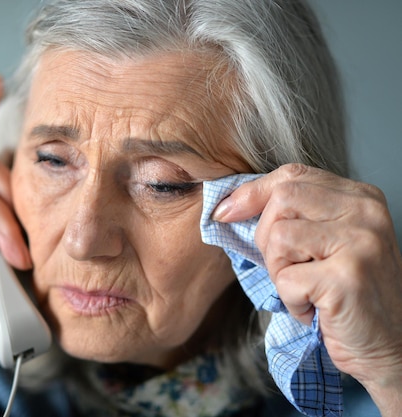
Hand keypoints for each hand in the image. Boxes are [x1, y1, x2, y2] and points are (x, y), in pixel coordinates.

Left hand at [213, 163, 401, 414]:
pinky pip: (286, 278)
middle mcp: (365, 213)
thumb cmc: (348, 296)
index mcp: (360, 198)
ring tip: (306, 288)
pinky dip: (290, 300)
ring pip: (278, 236)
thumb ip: (295, 217)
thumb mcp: (325, 243)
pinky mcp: (347, 277)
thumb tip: (230, 206)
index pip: (292, 175)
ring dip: (279, 271)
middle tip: (288, 268)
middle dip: (266, 237)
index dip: (252, 192)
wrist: (390, 346)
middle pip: (281, 199)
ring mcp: (360, 242)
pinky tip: (315, 309)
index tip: (226, 212)